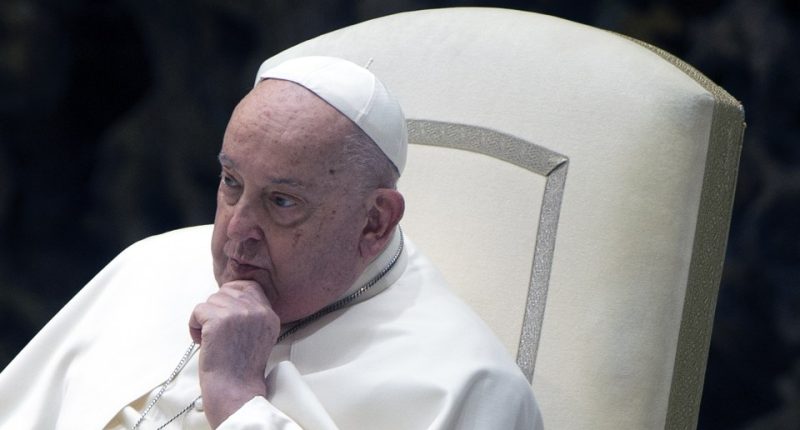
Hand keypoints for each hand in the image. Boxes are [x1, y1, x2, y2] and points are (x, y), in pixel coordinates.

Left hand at [189, 280, 280, 427]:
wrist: (235, 389)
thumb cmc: (241, 368)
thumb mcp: (261, 335)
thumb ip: (253, 315)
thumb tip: (230, 298)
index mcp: (269, 314)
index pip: (249, 286)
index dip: (232, 293)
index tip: (223, 309)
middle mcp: (257, 310)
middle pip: (226, 292)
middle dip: (216, 309)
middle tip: (217, 333)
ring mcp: (239, 313)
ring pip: (210, 301)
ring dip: (204, 319)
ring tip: (211, 340)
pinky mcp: (219, 320)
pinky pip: (198, 311)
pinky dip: (194, 326)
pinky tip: (202, 342)